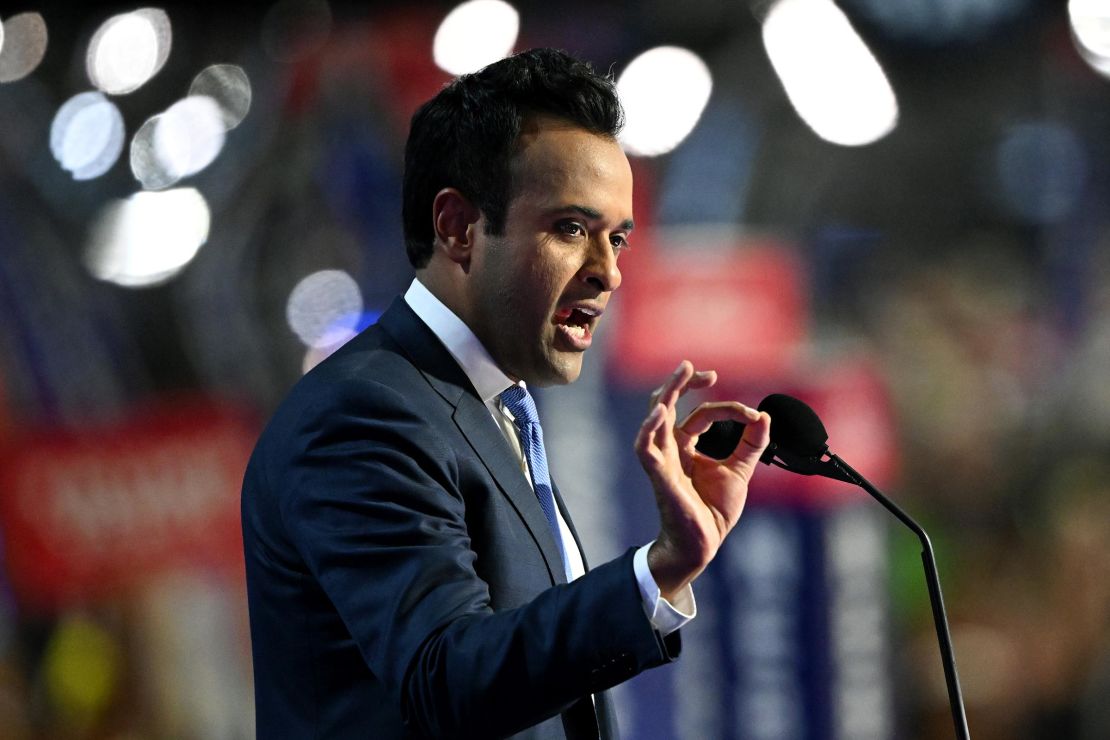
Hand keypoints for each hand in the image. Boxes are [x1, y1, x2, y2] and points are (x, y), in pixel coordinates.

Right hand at [633, 361, 770, 600]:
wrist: (703, 543)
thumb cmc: (713, 510)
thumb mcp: (739, 470)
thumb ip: (751, 443)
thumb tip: (764, 415)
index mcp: (685, 445)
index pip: (701, 414)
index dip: (728, 409)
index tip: (752, 416)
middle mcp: (670, 448)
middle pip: (667, 404)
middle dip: (682, 383)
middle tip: (697, 367)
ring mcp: (662, 460)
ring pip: (655, 418)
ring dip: (667, 393)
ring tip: (682, 372)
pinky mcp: (659, 476)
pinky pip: (645, 448)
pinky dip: (649, 429)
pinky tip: (660, 412)